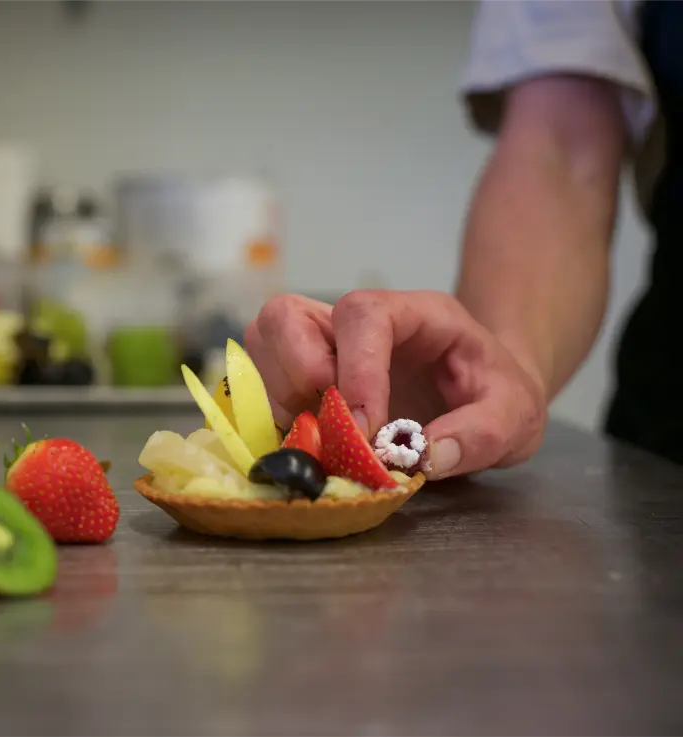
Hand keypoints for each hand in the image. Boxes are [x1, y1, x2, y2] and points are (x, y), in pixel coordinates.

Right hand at [243, 290, 547, 478]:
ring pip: (261, 341)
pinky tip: (307, 440)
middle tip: (331, 424)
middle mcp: (354, 322)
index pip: (362, 315)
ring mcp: (319, 344)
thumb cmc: (496, 395)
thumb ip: (482, 434)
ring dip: (278, 396)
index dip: (354, 369)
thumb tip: (426, 457)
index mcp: (412, 314)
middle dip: (297, 375)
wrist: (484, 396)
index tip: (366, 428)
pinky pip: (256, 379)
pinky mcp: (298, 374)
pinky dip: (269, 414)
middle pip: (287, 314)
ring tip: (321, 434)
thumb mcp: (518, 415)